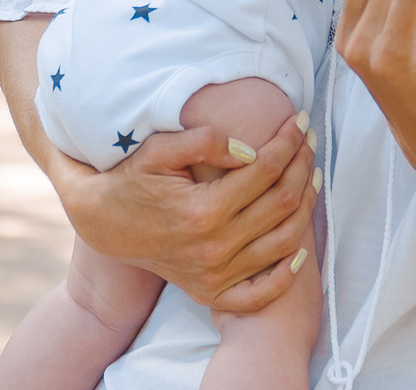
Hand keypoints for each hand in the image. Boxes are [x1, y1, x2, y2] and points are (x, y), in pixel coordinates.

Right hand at [54, 109, 316, 313]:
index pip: (265, 171)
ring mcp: (214, 276)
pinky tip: (299, 247)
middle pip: (281, 204)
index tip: (299, 122)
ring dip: (305, 207)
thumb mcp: (159, 150)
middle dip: (302, 167)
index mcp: (203, 210)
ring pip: (283, 242)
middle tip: (309, 141)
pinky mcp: (211, 292)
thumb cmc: (133, 178)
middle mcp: (213, 248)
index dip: (288, 143)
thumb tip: (250, 151)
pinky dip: (286, 273)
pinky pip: (261, 293)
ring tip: (311, 176)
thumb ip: (204, 143)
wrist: (104, 223)